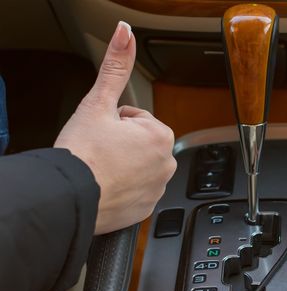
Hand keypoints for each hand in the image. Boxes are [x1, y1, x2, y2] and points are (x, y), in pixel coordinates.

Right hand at [55, 21, 176, 233]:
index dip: (116, 122)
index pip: (138, 119)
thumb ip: (115, 67)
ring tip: (102, 168)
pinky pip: (136, 191)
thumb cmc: (83, 153)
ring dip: (123, 165)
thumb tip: (125, 35)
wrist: (69, 196)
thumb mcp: (98, 102)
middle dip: (121, 144)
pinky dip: (123, 188)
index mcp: (160, 135)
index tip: (103, 133)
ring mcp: (157, 188)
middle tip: (100, 151)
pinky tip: (106, 186)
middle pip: (139, 143)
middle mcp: (166, 163)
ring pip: (137, 167)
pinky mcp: (146, 209)